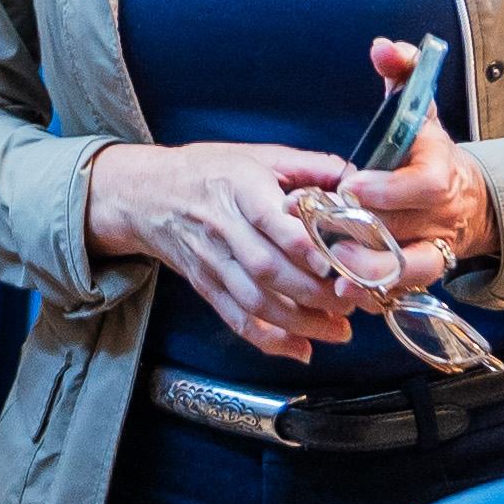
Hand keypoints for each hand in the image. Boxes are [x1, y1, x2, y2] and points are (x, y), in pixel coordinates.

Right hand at [85, 139, 370, 358]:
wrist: (147, 194)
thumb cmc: (209, 171)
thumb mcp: (258, 154)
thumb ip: (309, 164)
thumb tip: (356, 180)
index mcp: (240, 188)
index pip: (270, 220)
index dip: (302, 245)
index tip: (333, 263)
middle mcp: (223, 227)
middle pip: (267, 269)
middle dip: (313, 293)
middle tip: (352, 302)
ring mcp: (212, 261)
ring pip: (256, 301)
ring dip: (300, 322)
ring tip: (338, 330)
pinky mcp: (207, 286)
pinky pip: (237, 319)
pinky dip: (269, 340)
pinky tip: (300, 350)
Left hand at [336, 38, 496, 304]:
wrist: (463, 195)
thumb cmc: (425, 147)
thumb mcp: (418, 103)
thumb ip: (403, 71)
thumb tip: (382, 47)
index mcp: (441, 167)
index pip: (426, 184)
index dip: (390, 189)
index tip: (352, 186)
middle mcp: (442, 212)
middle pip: (408, 230)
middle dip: (364, 234)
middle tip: (322, 231)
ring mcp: (436, 245)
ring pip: (413, 270)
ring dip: (372, 273)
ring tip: (336, 272)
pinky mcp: (424, 271)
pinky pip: (405, 291)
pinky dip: (376, 294)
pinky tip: (343, 292)